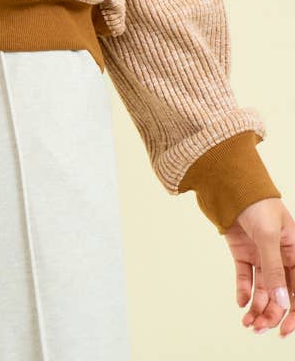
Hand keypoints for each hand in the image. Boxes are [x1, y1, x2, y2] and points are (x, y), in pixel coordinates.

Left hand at [222, 197, 294, 335]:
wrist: (228, 184)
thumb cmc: (256, 202)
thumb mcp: (268, 235)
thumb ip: (274, 268)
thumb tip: (281, 301)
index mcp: (294, 251)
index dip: (293, 312)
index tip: (283, 331)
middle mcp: (280, 256)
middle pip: (279, 293)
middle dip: (271, 313)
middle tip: (258, 328)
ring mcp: (261, 255)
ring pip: (263, 289)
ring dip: (256, 307)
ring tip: (247, 322)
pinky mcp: (243, 252)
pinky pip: (246, 277)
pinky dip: (244, 291)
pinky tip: (240, 303)